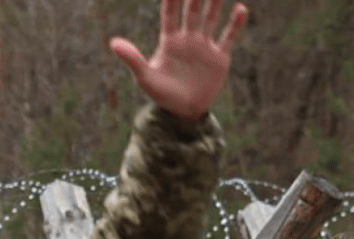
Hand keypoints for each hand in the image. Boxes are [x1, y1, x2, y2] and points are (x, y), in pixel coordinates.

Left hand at [109, 0, 247, 121]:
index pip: (169, 13)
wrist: (183, 112)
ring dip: (214, 3)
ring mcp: (204, 46)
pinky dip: (235, 24)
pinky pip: (228, 36)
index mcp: (169, 41)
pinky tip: (241, 9)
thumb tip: (113, 43)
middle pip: (192, 11)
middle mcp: (187, 39)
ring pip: (210, 18)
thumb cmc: (161, 95)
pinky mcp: (219, 57)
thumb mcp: (145, 78)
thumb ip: (132, 59)